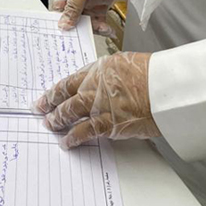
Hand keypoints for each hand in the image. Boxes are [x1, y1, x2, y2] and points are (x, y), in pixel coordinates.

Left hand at [34, 51, 159, 149]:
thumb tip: (100, 82)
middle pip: (65, 95)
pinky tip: (66, 142)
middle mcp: (96, 85)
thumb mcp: (127, 63)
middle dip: (49, 103)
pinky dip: (73, 137)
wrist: (167, 88)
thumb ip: (109, 74)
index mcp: (100, 68)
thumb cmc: (154, 75)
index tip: (47, 95)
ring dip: (57, 120)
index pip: (70, 80)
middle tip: (39, 109)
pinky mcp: (109, 123)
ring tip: (50, 125)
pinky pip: (85, 131)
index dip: (56, 89)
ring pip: (70, 112)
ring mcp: (100, 104)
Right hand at [52, 0, 125, 35]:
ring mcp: (87, 5)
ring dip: (93, 29)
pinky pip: (99, 22)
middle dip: (79, 30)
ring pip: (87, 24)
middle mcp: (75, 1)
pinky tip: (107, 30)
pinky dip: (103, 28)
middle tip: (84, 37)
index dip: (62, 24)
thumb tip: (64, 24)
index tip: (66, 35)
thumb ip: (73, 7)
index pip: (59, 14)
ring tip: (101, 29)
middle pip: (73, 22)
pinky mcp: (100, 7)